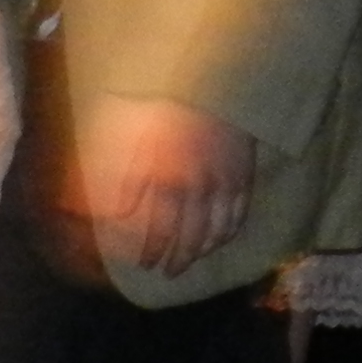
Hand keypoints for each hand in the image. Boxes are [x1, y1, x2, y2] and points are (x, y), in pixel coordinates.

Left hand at [78, 99, 255, 276]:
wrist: (214, 90)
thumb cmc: (169, 113)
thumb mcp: (138, 141)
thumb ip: (127, 180)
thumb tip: (117, 214)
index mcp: (170, 181)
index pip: (161, 227)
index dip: (152, 249)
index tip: (145, 264)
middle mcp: (199, 190)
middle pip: (190, 236)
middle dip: (178, 258)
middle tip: (170, 273)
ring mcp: (225, 187)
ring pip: (216, 231)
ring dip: (203, 250)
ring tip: (193, 260)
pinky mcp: (244, 180)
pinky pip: (238, 216)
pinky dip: (228, 233)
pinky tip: (219, 241)